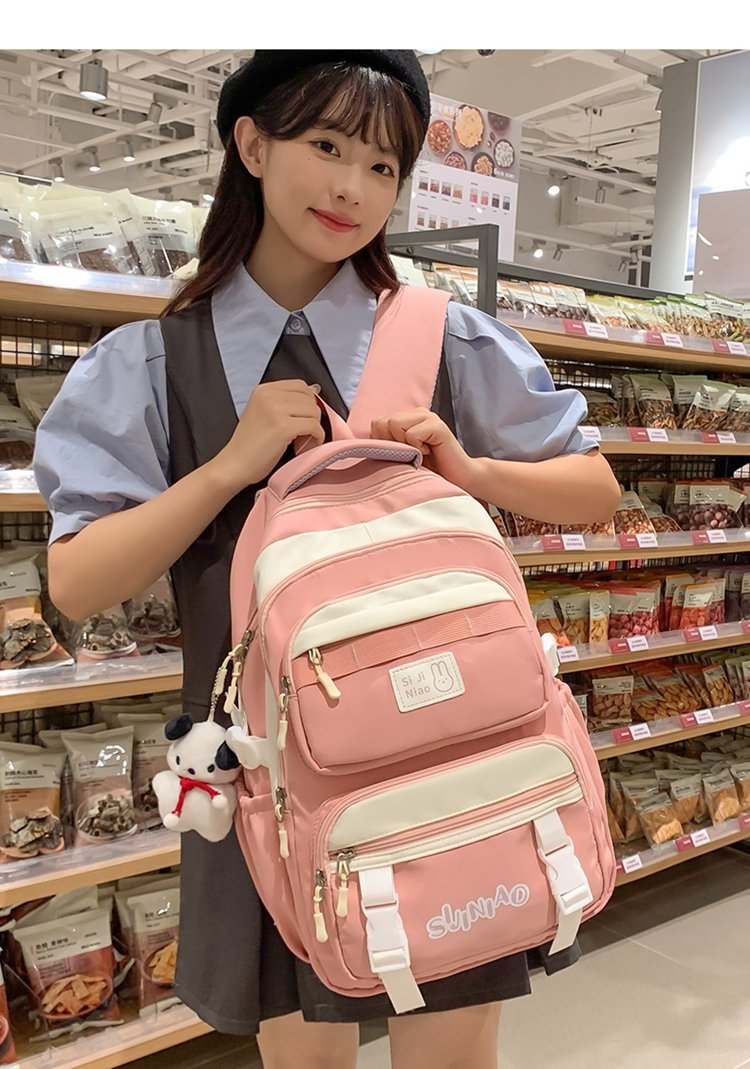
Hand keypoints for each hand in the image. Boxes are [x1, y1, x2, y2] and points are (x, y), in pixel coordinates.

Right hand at [213, 380, 323, 494]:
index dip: (308, 402)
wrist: (235, 465)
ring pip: (314, 411)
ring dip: (315, 428)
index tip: (304, 418)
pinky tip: (307, 445)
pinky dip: (316, 437)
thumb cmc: (249, 444)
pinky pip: (314, 426)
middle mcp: (269, 395)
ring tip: (304, 440)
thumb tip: (315, 389)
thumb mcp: (264, 413)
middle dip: (312, 416)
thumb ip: (286, 401)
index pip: (301, 385)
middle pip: (309, 398)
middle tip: (305, 433)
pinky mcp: (283, 427)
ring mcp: (276, 410)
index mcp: (263, 390)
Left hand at [370, 409, 480, 492]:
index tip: (402, 455)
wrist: (460, 480)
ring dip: (405, 446)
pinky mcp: (437, 426)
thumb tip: (362, 444)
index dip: (384, 443)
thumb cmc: (430, 471)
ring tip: (421, 454)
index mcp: (407, 418)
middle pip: (383, 422)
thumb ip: (388, 445)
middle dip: (393, 444)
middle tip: (412, 455)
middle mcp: (417, 413)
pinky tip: (430, 454)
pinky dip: (417, 449)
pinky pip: (412, 434)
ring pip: (395, 424)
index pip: (377, 423)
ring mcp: (428, 417)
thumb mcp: (402, 457)